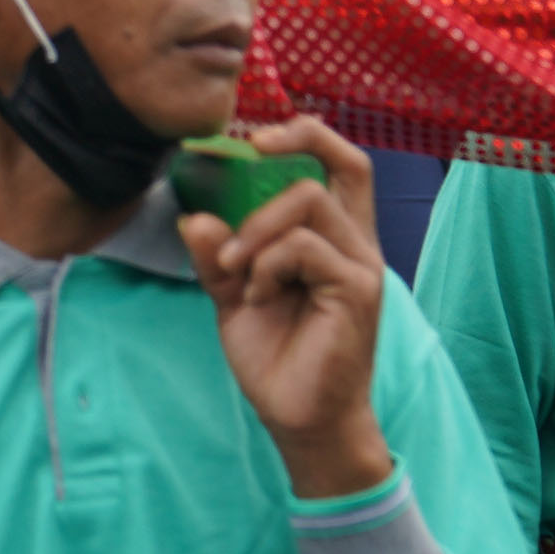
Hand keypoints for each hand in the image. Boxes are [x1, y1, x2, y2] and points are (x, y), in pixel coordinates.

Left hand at [179, 117, 393, 497]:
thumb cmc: (275, 355)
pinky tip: (255, 296)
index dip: (307, 134)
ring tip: (236, 271)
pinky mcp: (357, 292)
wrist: (296, 419)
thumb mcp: (232, 294)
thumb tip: (193, 215)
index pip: (342, 163)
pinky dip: (266, 264)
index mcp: (334, 236)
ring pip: (309, 202)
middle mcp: (356, 244)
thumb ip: (217, 254)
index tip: (255, 139)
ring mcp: (361, 266)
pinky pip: (304, 248)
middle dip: (286, 154)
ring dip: (256, 230)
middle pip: (348, 163)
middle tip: (244, 163)